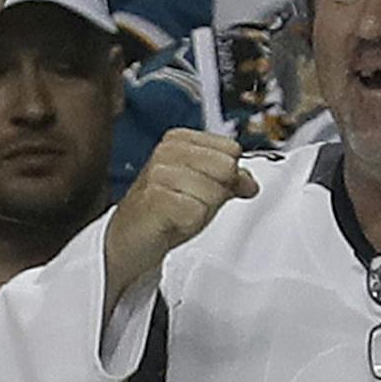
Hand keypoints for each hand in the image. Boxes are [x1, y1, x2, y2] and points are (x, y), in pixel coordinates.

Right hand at [104, 129, 258, 303]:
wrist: (129, 241)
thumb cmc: (163, 213)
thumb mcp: (203, 191)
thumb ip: (229, 181)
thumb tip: (250, 182)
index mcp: (180, 140)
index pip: (231, 149)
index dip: (227, 176)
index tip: (205, 188)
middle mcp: (167, 151)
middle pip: (226, 169)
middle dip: (216, 194)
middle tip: (191, 204)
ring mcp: (159, 173)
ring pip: (214, 192)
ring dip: (201, 212)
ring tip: (179, 213)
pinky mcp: (155, 198)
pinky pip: (197, 212)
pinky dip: (189, 224)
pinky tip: (172, 222)